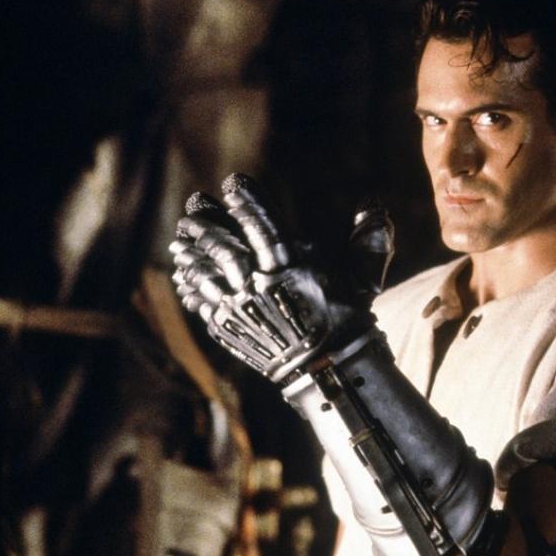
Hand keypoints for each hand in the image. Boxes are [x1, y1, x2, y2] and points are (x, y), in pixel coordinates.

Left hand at [169, 174, 385, 382]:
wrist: (328, 371)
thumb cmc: (347, 319)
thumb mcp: (363, 277)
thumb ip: (368, 240)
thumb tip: (375, 206)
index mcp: (291, 264)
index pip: (260, 221)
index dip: (244, 199)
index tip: (232, 183)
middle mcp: (260, 282)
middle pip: (223, 243)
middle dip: (206, 222)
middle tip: (195, 207)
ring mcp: (239, 306)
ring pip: (205, 270)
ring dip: (190, 252)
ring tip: (181, 240)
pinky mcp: (227, 327)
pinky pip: (201, 300)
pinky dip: (190, 285)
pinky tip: (184, 275)